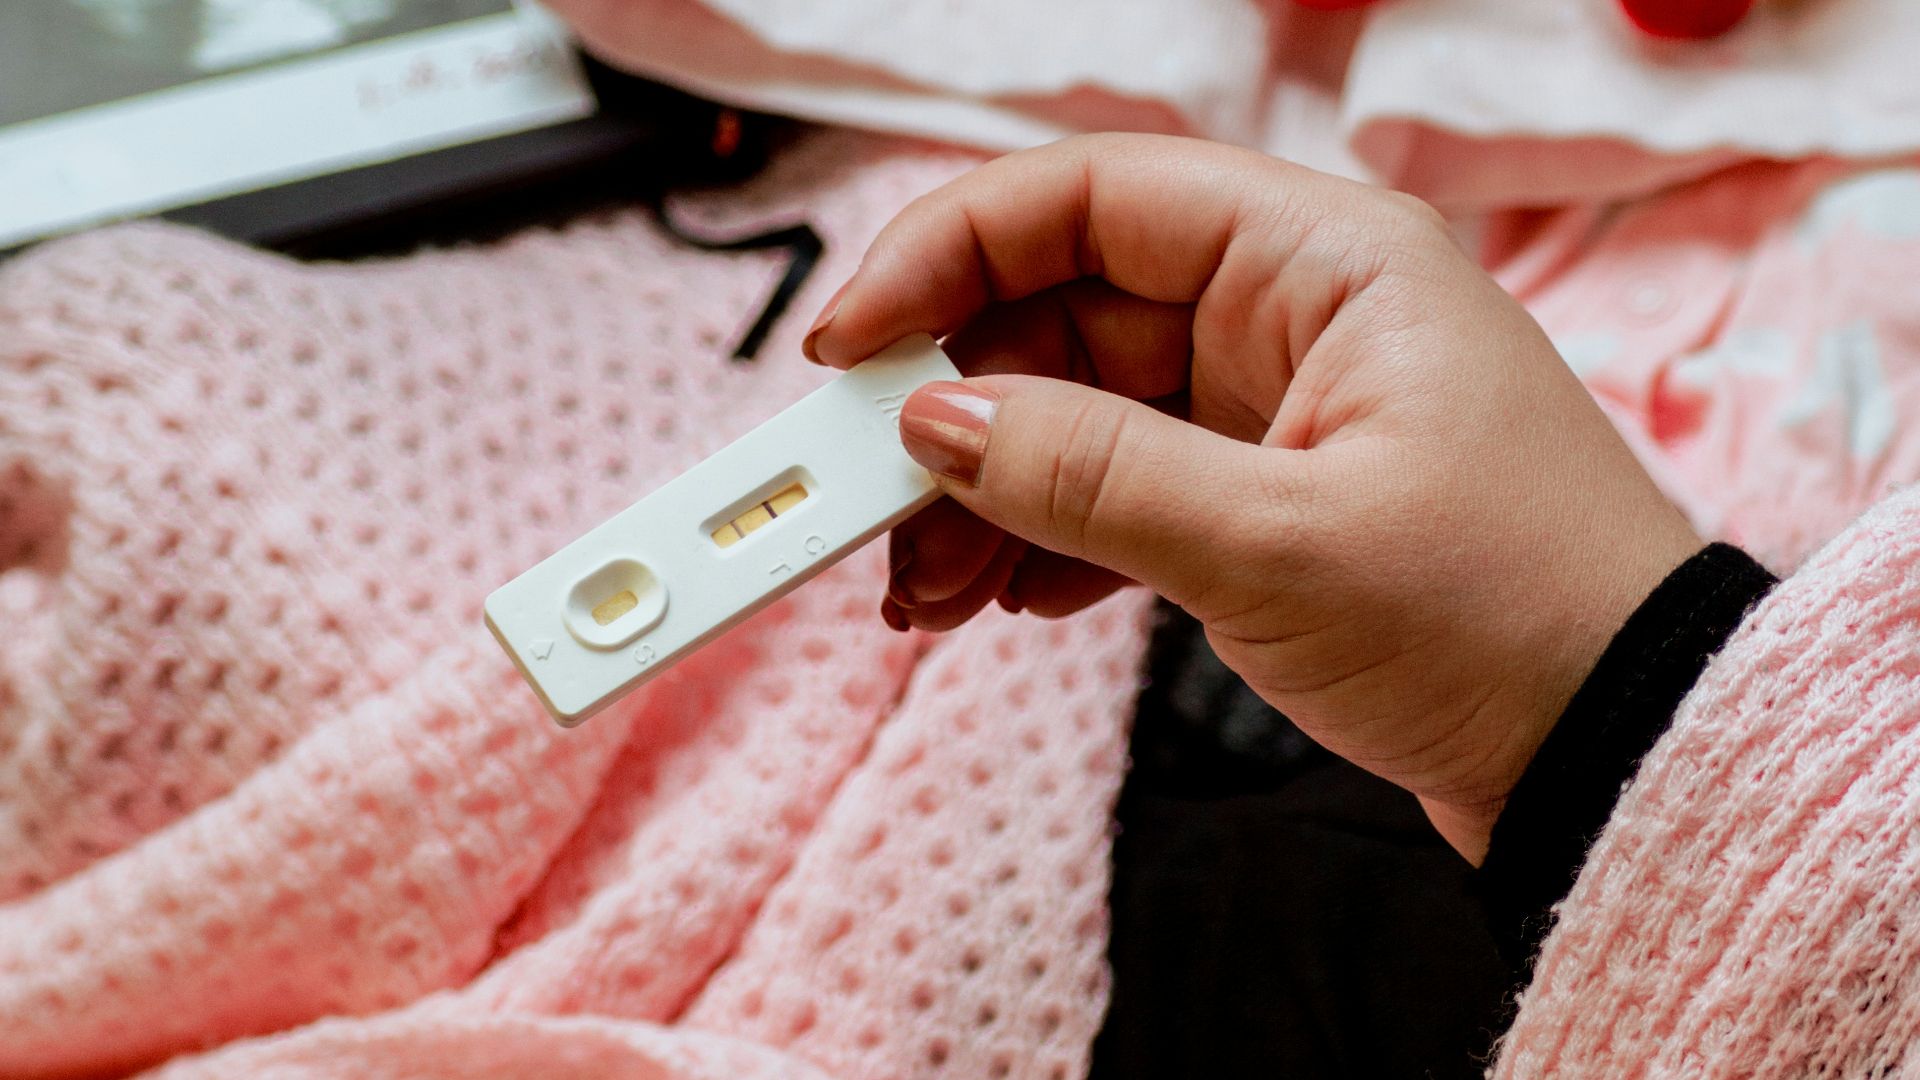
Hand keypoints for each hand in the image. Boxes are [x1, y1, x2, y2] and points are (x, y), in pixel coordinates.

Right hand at [804, 135, 1700, 861]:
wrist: (1622, 753)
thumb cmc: (1510, 620)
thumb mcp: (1276, 545)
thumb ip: (1089, 474)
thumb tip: (933, 420)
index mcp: (1321, 261)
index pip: (1091, 198)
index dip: (946, 252)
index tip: (847, 342)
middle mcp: (1293, 313)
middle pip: (1064, 315)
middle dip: (953, 412)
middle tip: (863, 508)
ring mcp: (1279, 409)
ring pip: (1080, 412)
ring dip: (986, 494)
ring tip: (920, 592)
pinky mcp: (1271, 499)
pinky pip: (1121, 489)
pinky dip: (1049, 541)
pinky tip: (999, 600)